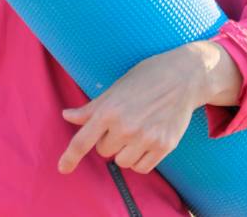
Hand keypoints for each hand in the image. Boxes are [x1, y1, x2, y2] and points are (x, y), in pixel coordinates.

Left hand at [58, 41, 240, 175]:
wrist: (183, 77)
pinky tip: (145, 142)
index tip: (63, 168)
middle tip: (123, 122)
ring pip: (122, 162)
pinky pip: (142, 168)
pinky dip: (140, 160)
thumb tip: (67, 116)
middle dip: (109, 140)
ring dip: (124, 152)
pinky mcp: (164, 146)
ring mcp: (146, 138)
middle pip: (104, 151)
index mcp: (109, 110)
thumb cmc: (146, 78)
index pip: (83, 140)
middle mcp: (126, 127)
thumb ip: (91, 108)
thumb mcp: (115, 88)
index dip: (70, 157)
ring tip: (136, 131)